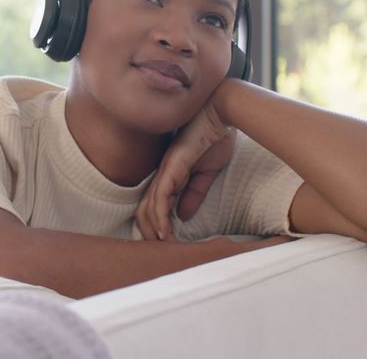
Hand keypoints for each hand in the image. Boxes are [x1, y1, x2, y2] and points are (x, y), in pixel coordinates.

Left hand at [135, 99, 234, 241]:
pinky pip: (160, 195)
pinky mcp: (172, 166)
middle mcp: (163, 173)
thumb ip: (194, 192)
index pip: (155, 205)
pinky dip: (160, 215)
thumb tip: (184, 215)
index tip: (165, 244)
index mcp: (170, 175)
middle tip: (158, 253)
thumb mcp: (206, 172)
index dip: (157, 225)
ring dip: (153, 229)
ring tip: (160, 248)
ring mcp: (165, 169)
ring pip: (148, 205)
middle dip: (149, 232)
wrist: (221, 112)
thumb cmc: (214, 136)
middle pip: (145, 208)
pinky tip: (163, 231)